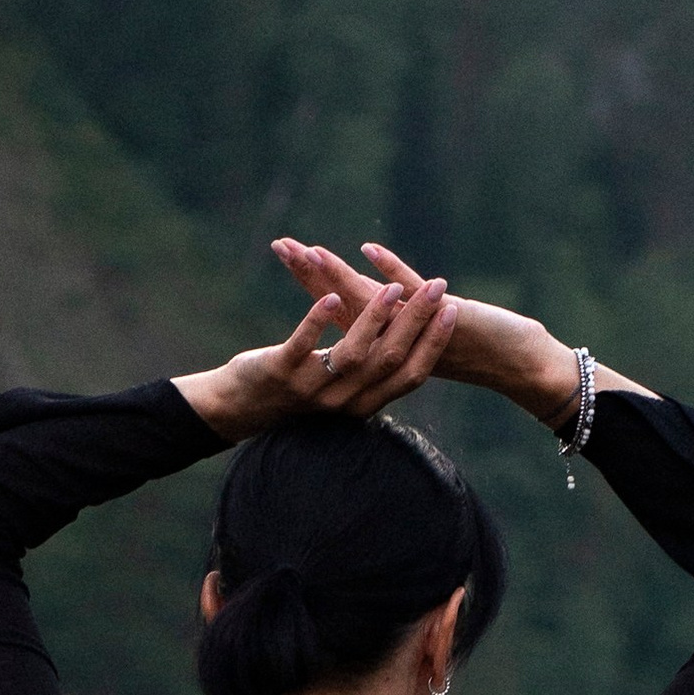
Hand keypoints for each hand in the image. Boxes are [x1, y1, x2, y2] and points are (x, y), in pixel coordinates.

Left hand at [173, 270, 455, 433]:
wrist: (240, 407)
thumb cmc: (297, 388)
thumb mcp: (340, 384)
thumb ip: (371, 368)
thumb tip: (406, 341)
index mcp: (363, 403)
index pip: (410, 375)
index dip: (433, 344)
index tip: (453, 312)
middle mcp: (342, 400)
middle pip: (389, 360)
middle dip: (417, 322)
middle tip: (438, 287)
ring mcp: (311, 388)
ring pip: (353, 353)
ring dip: (376, 317)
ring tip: (391, 289)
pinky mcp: (282, 372)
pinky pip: (304, 346)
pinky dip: (319, 319)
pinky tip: (331, 295)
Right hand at [274, 236, 652, 425]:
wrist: (519, 364)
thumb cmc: (480, 345)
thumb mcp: (429, 325)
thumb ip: (401, 312)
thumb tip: (377, 291)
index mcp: (386, 343)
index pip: (339, 307)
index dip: (311, 282)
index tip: (286, 254)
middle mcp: (393, 341)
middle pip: (342, 303)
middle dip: (310, 274)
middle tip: (282, 245)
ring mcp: (416, 332)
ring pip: (367, 302)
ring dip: (337, 275)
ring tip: (311, 251)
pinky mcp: (442, 318)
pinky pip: (411, 293)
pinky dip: (391, 270)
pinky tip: (368, 251)